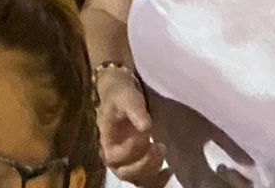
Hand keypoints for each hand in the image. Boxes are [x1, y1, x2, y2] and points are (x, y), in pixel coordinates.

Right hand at [96, 70, 166, 185]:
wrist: (123, 95)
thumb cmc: (121, 95)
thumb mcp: (126, 97)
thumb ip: (135, 110)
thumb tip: (146, 127)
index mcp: (105, 140)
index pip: (113, 156)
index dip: (129, 150)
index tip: (144, 133)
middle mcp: (113, 155)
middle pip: (124, 173)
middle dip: (143, 164)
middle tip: (158, 146)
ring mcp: (126, 161)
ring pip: (136, 179)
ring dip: (151, 169)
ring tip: (162, 149)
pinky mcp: (138, 163)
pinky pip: (146, 180)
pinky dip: (158, 180)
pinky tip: (169, 170)